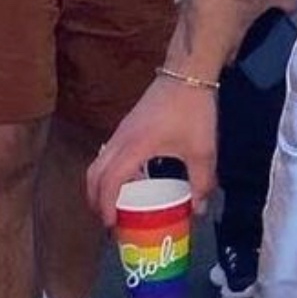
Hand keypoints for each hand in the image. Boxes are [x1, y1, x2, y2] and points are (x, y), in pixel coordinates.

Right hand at [87, 76, 217, 227]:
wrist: (187, 72)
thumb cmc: (193, 110)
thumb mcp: (202, 151)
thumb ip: (201, 182)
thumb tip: (197, 210)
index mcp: (134, 147)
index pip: (109, 182)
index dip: (106, 206)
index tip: (111, 225)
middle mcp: (120, 139)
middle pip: (94, 173)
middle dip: (95, 199)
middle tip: (109, 219)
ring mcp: (121, 130)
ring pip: (99, 161)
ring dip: (102, 184)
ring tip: (118, 203)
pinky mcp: (127, 124)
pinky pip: (109, 152)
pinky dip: (112, 170)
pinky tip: (135, 178)